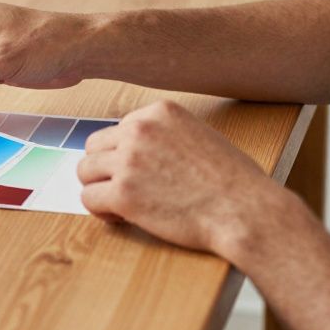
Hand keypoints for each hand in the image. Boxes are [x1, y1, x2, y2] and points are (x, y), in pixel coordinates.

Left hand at [77, 100, 280, 257]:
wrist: (244, 210)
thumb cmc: (232, 181)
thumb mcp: (199, 136)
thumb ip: (165, 136)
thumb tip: (137, 150)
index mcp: (159, 112)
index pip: (119, 128)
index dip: (125, 154)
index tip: (142, 173)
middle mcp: (139, 130)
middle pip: (94, 146)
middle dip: (106, 169)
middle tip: (126, 189)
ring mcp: (129, 161)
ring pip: (85, 171)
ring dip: (99, 188)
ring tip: (122, 205)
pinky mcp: (124, 194)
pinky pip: (89, 199)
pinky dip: (101, 211)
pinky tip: (121, 217)